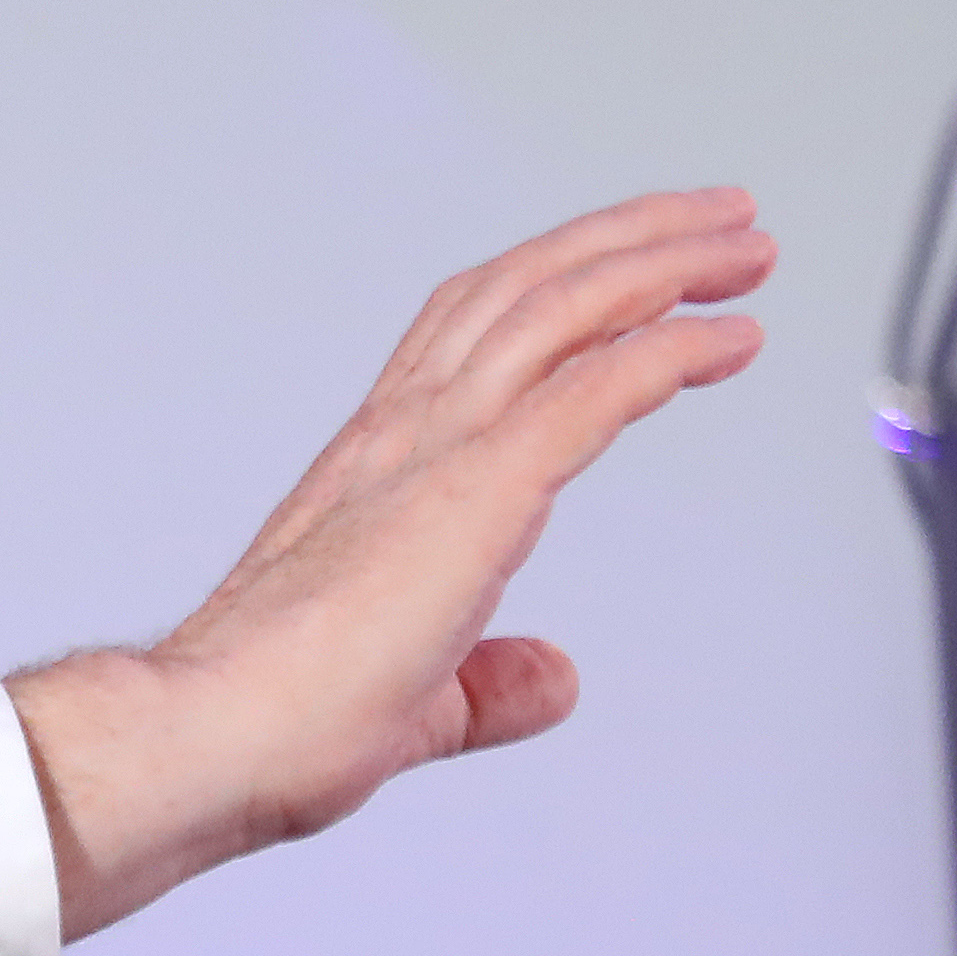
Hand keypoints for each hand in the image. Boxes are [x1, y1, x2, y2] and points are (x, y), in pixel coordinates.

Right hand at [10, 187, 769, 939]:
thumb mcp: (419, 701)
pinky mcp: (478, 486)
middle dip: (628, 241)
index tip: (637, 275)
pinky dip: (669, 349)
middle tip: (717, 221)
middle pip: (527, 286)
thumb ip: (493, 683)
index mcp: (379, 463)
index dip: (558, 285)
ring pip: (560, 306)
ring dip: (661, 263)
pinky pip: (593, 387)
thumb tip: (553, 679)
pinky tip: (727, 338)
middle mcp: (404, 432)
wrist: (215, 734)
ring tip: (741, 244)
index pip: (473, 330)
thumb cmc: (277, 721)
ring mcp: (436, 448)